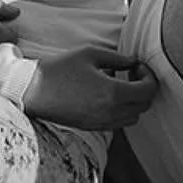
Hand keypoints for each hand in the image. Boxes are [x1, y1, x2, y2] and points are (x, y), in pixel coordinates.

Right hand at [24, 48, 158, 130]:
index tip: (138, 66)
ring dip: (135, 101)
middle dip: (145, 88)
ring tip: (122, 84)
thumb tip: (135, 61)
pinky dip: (123, 110)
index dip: (149, 76)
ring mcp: (101, 123)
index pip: (148, 91)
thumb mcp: (90, 54)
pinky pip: (119, 122)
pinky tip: (109, 95)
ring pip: (134, 117)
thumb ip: (118, 58)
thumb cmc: (60, 69)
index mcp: (112, 93)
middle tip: (133, 72)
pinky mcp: (92, 127)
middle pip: (145, 105)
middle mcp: (110, 112)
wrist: (33, 91)